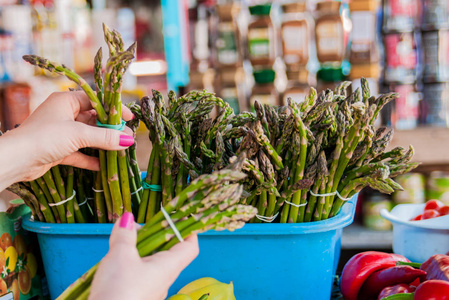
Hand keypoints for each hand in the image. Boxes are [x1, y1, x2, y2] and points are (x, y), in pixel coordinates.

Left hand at [0, 91, 133, 189]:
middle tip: (128, 137)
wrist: (16, 160)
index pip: (95, 100)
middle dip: (111, 129)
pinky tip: (104, 165)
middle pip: (93, 120)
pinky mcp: (58, 150)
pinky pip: (80, 152)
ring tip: (121, 150)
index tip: (129, 118)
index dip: (113, 109)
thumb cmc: (45, 137)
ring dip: (103, 144)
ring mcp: (61, 133)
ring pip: (88, 137)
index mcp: (66, 101)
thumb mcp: (78, 134)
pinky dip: (91, 158)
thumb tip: (129, 140)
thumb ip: (105, 137)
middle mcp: (64, 114)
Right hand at [89, 213, 198, 299]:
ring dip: (145, 250)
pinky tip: (119, 260)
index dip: (189, 231)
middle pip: (171, 253)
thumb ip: (125, 235)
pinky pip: (142, 275)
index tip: (182, 218)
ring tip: (128, 239)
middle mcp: (165, 279)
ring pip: (154, 264)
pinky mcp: (139, 296)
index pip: (190, 248)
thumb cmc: (119, 289)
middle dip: (160, 236)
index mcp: (168, 267)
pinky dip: (135, 263)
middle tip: (146, 224)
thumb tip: (127, 218)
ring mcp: (152, 290)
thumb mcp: (120, 255)